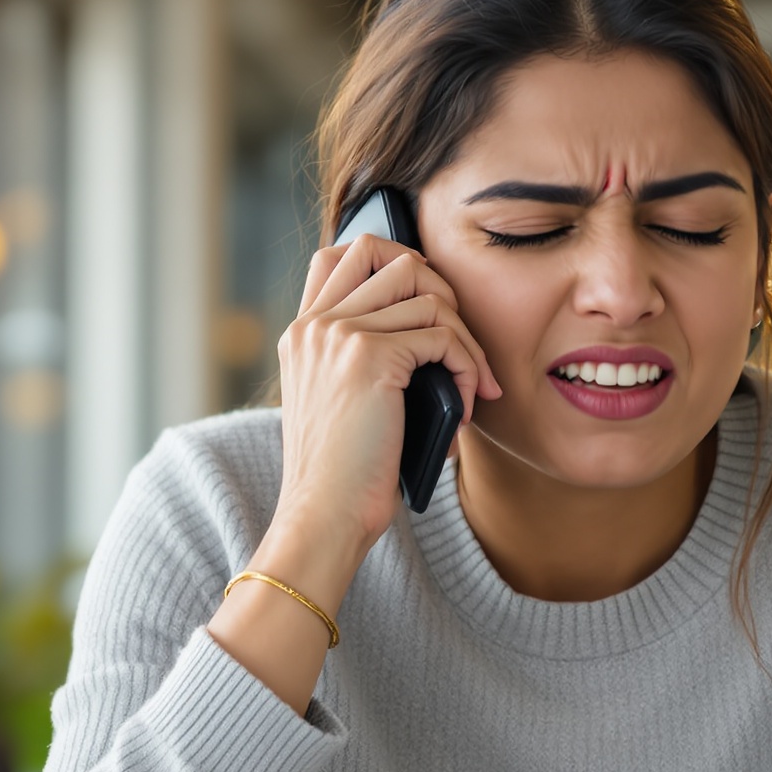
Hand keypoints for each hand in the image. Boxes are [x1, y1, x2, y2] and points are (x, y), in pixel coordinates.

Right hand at [210, 234, 499, 711]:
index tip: (428, 308)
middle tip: (457, 342)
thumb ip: (366, 359)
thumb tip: (434, 334)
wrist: (324, 517)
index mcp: (302, 332)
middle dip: (440, 288)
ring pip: (427, 293)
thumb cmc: (345, 477)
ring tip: (469, 385)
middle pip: (390, 255)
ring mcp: (338, 334)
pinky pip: (444, 335)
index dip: (394, 262)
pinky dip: (468, 366)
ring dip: (463, 337)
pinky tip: (467, 404)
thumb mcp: (343, 404)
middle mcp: (314, 323)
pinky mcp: (369, 356)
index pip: (342, 254)